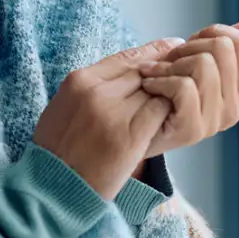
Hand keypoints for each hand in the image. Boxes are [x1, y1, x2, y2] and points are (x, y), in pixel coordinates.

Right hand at [32, 37, 184, 198]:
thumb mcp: (63, 107)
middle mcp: (96, 92)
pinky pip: (159, 111)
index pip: (126, 57)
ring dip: (166, 95)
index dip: (152, 54)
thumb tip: (123, 73)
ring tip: (177, 101)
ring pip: (155, 89)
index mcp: (79, 81)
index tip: (170, 48)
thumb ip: (90, 87)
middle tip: (184, 72)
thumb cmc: (57, 151)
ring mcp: (114, 113)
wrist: (54, 189)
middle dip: (164, 73)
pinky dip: (166, 113)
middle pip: (143, 71)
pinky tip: (167, 120)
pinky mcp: (130, 136)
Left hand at [138, 20, 238, 155]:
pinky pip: (184, 86)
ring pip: (204, 64)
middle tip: (167, 62)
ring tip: (155, 75)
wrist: (134, 129)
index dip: (211, 34)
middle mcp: (234, 108)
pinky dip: (159, 80)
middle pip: (223, 48)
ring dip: (170, 64)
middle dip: (188, 48)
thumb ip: (228, 44)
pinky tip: (150, 86)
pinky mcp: (193, 129)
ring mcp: (215, 121)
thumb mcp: (196, 61)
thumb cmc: (163, 91)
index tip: (189, 46)